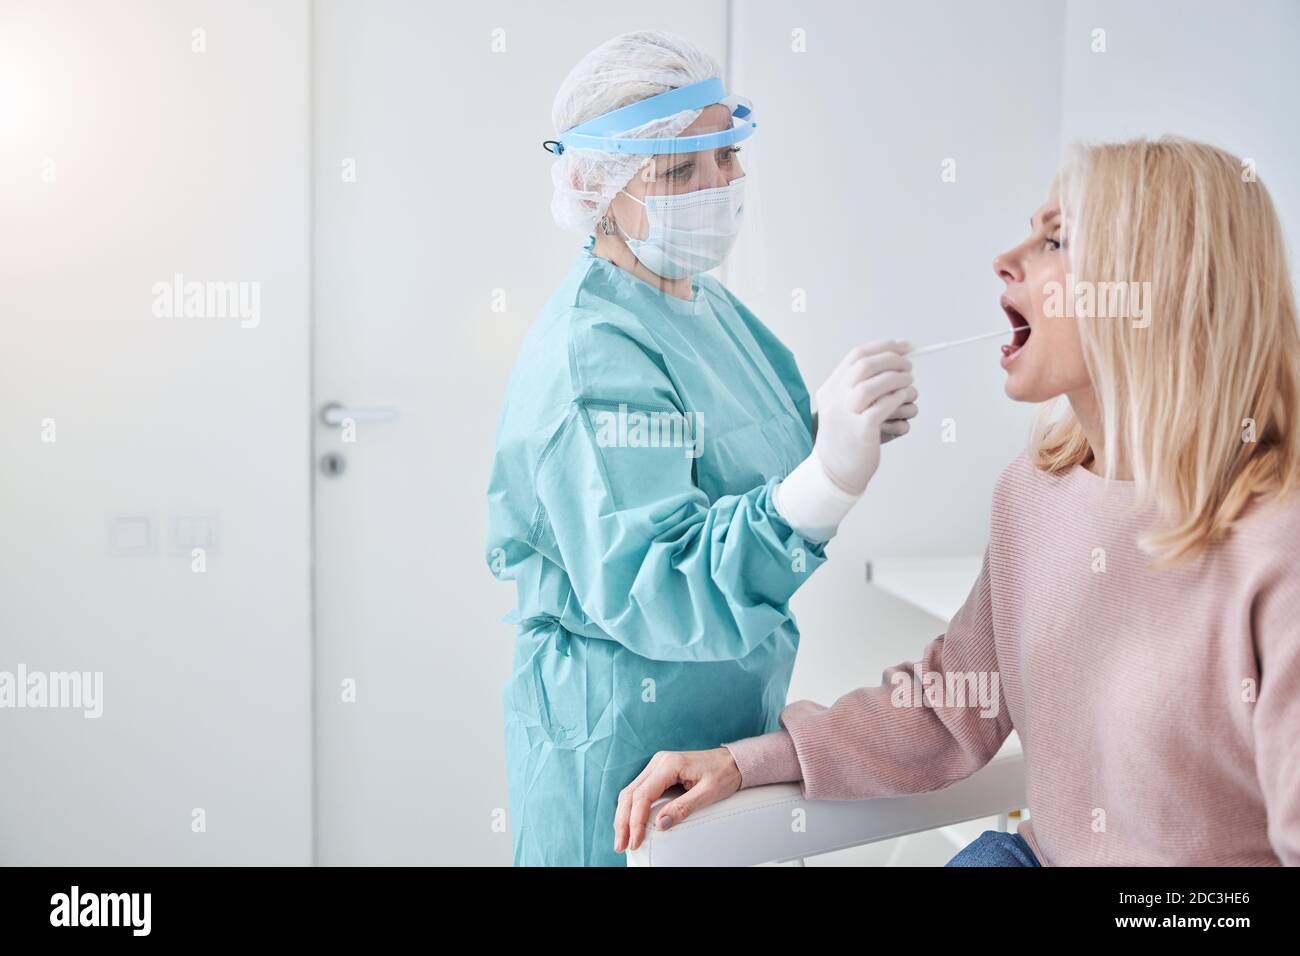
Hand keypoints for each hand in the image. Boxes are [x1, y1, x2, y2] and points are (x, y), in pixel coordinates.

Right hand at [613, 748, 740, 853]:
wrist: (732, 761)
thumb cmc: (723, 774)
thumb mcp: (708, 793)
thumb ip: (683, 808)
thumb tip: (661, 825)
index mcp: (669, 764)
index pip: (643, 795)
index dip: (635, 821)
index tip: (634, 841)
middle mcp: (658, 762)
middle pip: (630, 793)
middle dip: (623, 821)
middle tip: (620, 845)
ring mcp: (657, 765)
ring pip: (631, 791)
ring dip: (624, 816)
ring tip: (622, 838)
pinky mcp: (659, 772)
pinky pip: (639, 790)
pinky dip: (632, 808)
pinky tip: (631, 822)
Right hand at [814, 341, 914, 492]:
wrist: (833, 473)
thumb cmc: (846, 439)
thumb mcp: (844, 407)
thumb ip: (861, 387)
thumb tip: (895, 365)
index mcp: (831, 389)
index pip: (856, 356)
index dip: (884, 347)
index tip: (905, 346)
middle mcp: (835, 399)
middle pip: (863, 366)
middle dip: (892, 361)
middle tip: (909, 367)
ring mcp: (846, 415)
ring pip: (870, 386)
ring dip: (895, 379)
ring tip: (909, 383)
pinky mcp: (860, 432)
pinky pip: (880, 409)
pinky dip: (896, 399)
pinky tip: (904, 399)